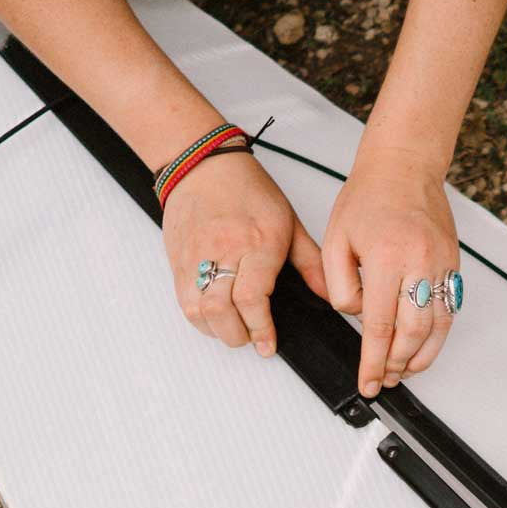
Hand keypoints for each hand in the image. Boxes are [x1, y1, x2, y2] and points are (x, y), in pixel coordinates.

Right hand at [162, 152, 327, 354]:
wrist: (203, 164)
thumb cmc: (247, 189)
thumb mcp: (290, 223)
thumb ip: (312, 264)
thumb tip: (330, 295)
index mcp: (255, 243)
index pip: (252, 298)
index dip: (260, 328)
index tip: (269, 344)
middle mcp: (222, 251)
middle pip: (221, 311)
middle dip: (239, 335)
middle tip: (254, 338)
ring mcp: (195, 257)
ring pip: (197, 311)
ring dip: (217, 331)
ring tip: (236, 329)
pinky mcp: (176, 260)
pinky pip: (182, 301)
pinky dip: (200, 319)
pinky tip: (216, 318)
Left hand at [321, 147, 459, 396]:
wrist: (404, 167)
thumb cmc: (369, 197)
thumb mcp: (336, 239)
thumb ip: (339, 284)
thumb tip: (354, 316)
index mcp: (387, 257)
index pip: (379, 324)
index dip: (373, 360)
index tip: (367, 380)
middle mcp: (420, 264)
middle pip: (412, 333)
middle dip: (397, 364)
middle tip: (383, 379)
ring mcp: (443, 266)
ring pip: (438, 329)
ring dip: (421, 357)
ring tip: (403, 372)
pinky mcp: (454, 266)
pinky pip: (450, 312)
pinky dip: (437, 337)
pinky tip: (423, 348)